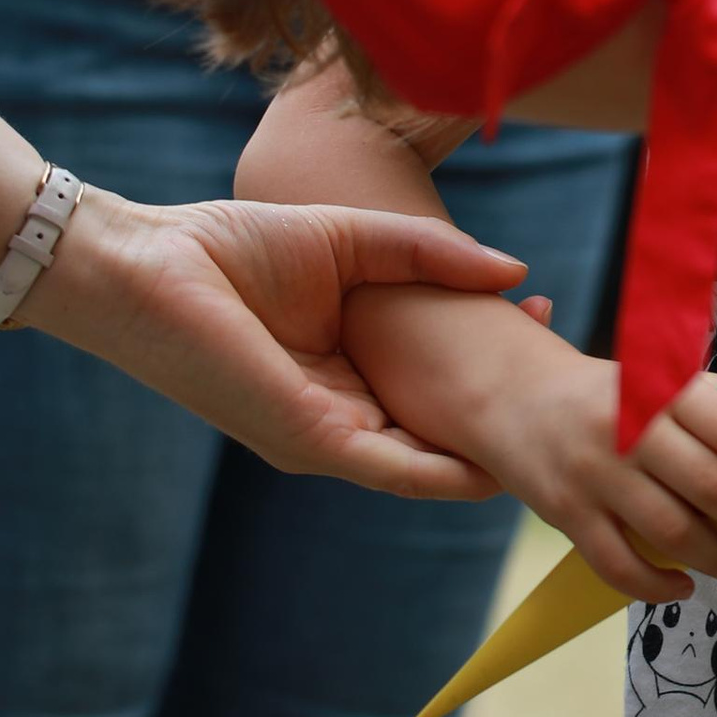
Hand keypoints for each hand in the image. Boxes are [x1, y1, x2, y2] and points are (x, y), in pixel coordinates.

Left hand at [21, 185, 535, 498]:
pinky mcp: (308, 435)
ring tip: (561, 426)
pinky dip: (446, 475)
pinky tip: (496, 473)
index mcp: (350, 370)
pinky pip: (392, 469)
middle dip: (511, 404)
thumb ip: (430, 256)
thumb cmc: (230, 245)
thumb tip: (514, 271)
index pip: (442, 382)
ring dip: (494, 446)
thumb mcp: (356, 242)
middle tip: (570, 362)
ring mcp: (326, 431)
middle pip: (447, 425)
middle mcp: (343, 412)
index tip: (547, 310)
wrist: (146, 261)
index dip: (500, 357)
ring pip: (430, 458)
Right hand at [477, 357, 716, 603]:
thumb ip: (712, 408)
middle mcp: (630, 429)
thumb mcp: (660, 382)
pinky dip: (657, 587)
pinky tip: (682, 586)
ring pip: (671, 532)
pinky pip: (618, 566)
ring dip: (716, 557)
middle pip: (711, 487)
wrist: (517, 400)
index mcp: (663, 390)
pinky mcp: (567, 514)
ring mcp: (595, 474)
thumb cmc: (610, 397)